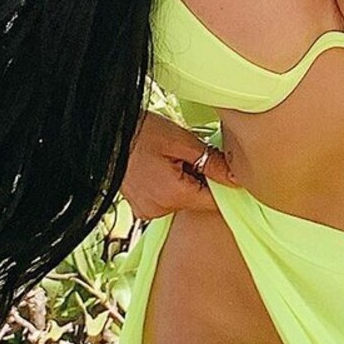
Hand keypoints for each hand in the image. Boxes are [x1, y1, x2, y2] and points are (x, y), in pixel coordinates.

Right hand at [121, 111, 241, 220]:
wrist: (107, 133)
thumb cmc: (141, 132)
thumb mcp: (182, 141)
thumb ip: (211, 162)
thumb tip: (236, 177)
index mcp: (172, 196)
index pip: (214, 202)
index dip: (223, 184)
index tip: (221, 166)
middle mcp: (159, 210)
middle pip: (198, 200)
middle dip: (202, 179)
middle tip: (188, 154)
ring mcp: (148, 211)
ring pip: (183, 199)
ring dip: (186, 181)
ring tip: (171, 158)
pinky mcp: (141, 207)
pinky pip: (167, 199)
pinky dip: (171, 185)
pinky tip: (162, 167)